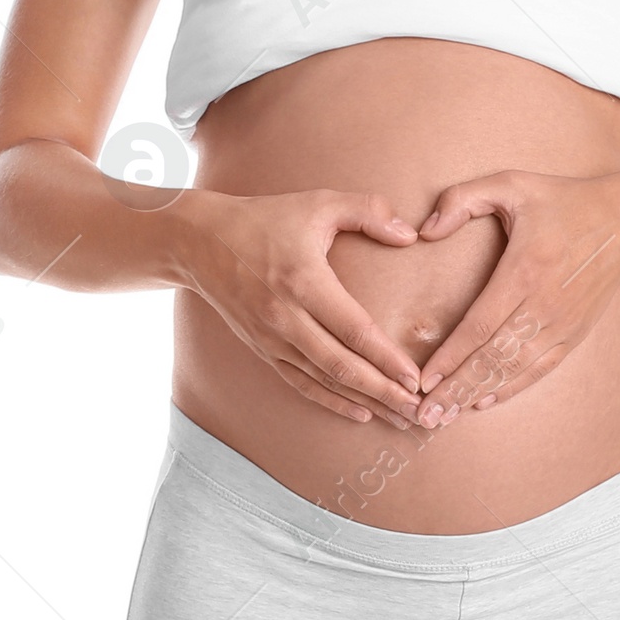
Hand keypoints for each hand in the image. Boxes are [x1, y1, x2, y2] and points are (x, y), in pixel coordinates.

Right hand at [187, 188, 426, 429]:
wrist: (202, 242)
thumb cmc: (265, 219)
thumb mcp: (318, 203)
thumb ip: (367, 211)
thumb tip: (409, 236)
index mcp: (304, 282)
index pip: (354, 330)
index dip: (386, 358)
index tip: (415, 378)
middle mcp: (286, 317)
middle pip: (342, 366)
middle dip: (384, 391)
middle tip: (418, 410)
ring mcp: (272, 338)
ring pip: (324, 380)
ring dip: (364, 402)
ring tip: (400, 417)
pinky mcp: (262, 349)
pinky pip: (301, 383)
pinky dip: (331, 401)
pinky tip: (360, 412)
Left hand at [412, 171, 619, 420]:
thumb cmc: (564, 201)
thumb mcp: (511, 183)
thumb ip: (462, 199)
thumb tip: (425, 229)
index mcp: (524, 271)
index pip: (479, 326)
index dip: (449, 357)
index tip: (423, 380)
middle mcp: (543, 305)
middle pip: (492, 358)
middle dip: (456, 389)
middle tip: (425, 415)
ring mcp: (562, 324)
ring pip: (514, 370)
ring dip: (477, 394)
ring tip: (446, 416)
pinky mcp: (575, 334)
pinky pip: (539, 370)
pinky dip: (511, 388)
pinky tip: (485, 400)